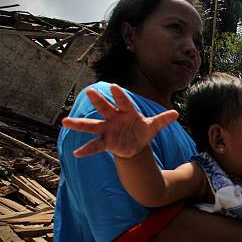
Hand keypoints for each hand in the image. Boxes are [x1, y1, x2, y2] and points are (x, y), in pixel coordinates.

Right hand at [62, 84, 177, 157]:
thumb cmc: (142, 131)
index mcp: (127, 112)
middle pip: (105, 109)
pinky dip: (86, 150)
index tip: (114, 87)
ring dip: (79, 124)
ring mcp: (107, 130)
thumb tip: (176, 114)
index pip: (124, 102)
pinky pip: (94, 145)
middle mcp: (114, 118)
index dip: (120, 96)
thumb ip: (162, 120)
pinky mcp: (105, 142)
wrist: (135, 145)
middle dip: (99, 101)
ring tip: (65, 121)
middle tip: (90, 92)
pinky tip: (77, 154)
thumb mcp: (153, 127)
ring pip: (92, 126)